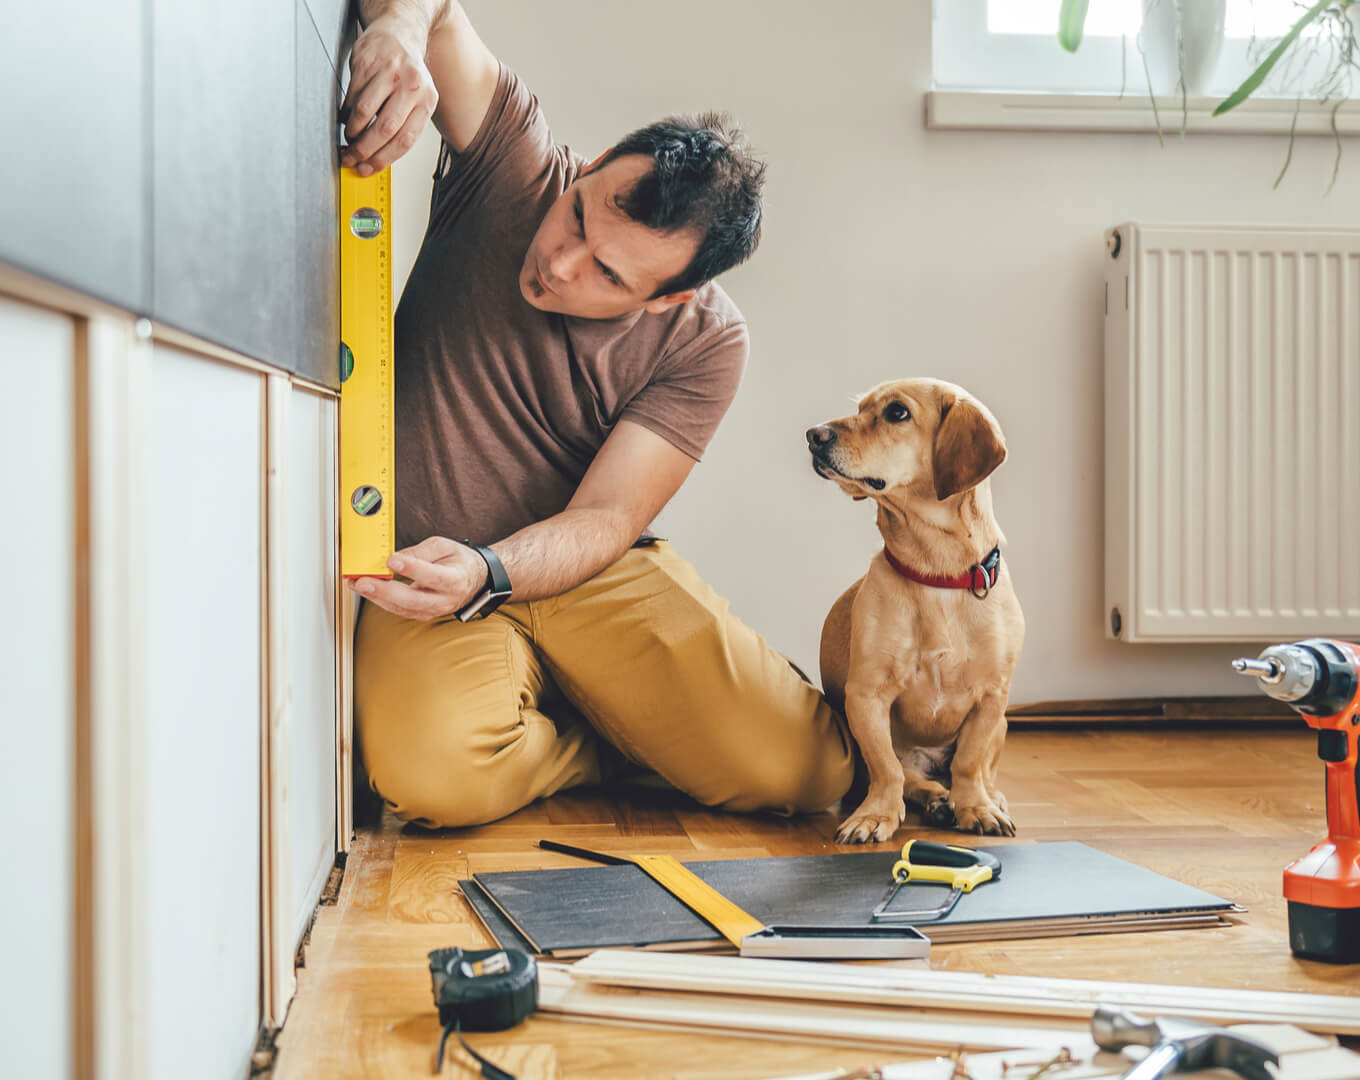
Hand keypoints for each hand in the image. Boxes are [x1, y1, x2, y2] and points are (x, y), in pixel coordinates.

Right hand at [340, 16, 438, 174]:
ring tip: (350, 137)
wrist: (398, 33)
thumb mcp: (417, 99)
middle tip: (352, 157)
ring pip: (364, 113)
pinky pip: (352, 96)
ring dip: (352, 132)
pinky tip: (347, 117)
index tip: (367, 169)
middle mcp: (412, 86)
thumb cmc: (407, 73)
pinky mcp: (367, 64)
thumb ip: (404, 126)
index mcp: (427, 101)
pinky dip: (346, 113)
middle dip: (364, 150)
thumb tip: (378, 159)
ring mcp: (388, 73)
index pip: (405, 140)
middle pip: (384, 129)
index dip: (383, 159)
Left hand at [346, 536, 487, 620]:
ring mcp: (433, 611)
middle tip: (363, 581)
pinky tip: (367, 590)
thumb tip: (396, 558)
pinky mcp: (422, 615)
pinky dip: (381, 600)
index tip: (392, 561)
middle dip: (384, 591)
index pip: (432, 576)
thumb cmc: (458, 561)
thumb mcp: (444, 546)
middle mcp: (444, 600)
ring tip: (357, 584)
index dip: (411, 569)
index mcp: (455, 580)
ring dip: (376, 596)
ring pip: (401, 608)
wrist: (472, 580)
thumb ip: (421, 552)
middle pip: (412, 599)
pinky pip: (399, 610)